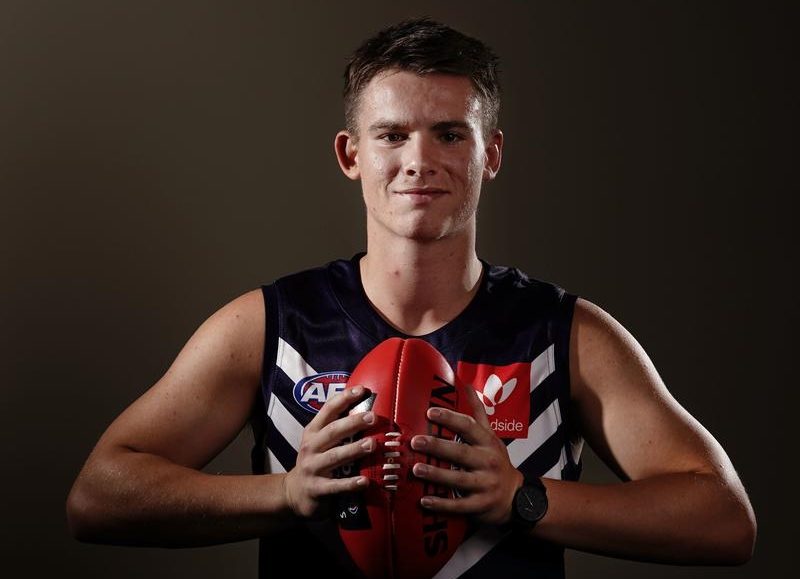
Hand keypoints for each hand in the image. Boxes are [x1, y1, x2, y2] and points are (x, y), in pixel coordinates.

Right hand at [283, 386, 375, 519]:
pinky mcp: (316, 489)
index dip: (344, 398)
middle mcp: (310, 446)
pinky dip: (350, 484)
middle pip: (332, 431)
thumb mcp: (319, 441)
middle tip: (373, 417)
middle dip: (353, 422)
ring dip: (354, 450)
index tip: (362, 390)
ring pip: (334, 456)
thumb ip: (336, 427)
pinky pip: (335, 486)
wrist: (294, 492)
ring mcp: (312, 468)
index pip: (328, 410)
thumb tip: (367, 409)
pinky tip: (365, 481)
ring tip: (373, 444)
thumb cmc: (315, 460)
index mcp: (313, 431)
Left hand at [411, 384, 522, 525]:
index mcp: (487, 443)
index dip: (450, 419)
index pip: (469, 427)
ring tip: (416, 469)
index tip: (430, 412)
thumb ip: (478, 412)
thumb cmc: (497, 462)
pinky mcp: (480, 505)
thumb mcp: (491, 437)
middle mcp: (487, 462)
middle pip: (460, 453)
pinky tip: (424, 500)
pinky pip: (459, 506)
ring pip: (458, 480)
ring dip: (436, 475)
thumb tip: (467, 385)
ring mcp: (485, 485)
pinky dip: (442, 504)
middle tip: (415, 441)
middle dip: (437, 446)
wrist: (516, 497)